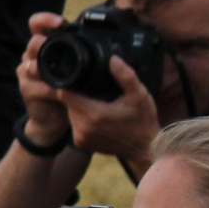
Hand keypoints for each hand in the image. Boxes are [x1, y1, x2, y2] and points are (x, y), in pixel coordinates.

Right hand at [15, 12, 73, 134]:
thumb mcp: (75, 68)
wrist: (55, 116)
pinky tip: (59, 92)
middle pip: (33, 42)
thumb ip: (82, 55)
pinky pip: (36, 85)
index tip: (59, 23)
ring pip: (30, 63)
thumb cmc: (68, 88)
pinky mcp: (26, 89)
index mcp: (45, 45)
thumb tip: (106, 42)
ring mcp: (27, 72)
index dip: (45, 20)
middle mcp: (32, 55)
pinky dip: (49, 89)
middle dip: (42, 43)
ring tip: (55, 72)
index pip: (37, 24)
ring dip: (43, 67)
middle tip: (54, 46)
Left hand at [59, 59, 161, 175]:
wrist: (143, 149)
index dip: (67, 82)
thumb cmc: (143, 120)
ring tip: (94, 98)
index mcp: (94, 115)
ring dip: (77, 105)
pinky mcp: (81, 144)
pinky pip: (74, 124)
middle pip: (66, 102)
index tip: (74, 74)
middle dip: (75, 93)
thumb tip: (112, 59)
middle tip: (89, 86)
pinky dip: (81, 117)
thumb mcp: (139, 94)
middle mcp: (83, 129)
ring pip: (69, 112)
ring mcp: (80, 138)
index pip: (64, 94)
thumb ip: (125, 76)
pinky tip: (95, 112)